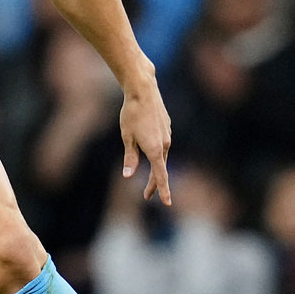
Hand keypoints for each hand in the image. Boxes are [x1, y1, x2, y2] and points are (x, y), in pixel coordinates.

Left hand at [119, 82, 172, 204]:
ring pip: (161, 156)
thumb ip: (130, 158)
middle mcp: (165, 144)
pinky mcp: (167, 128)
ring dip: (155, 168)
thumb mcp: (126, 137)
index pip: (161, 175)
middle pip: (160, 169)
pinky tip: (150, 151)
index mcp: (155, 149)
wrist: (143, 90)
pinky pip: (162, 145)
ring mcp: (167, 135)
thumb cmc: (131, 114)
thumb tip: (129, 176)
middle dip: (154, 183)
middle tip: (146, 196)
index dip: (163, 190)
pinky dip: (157, 154)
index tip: (167, 203)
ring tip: (149, 179)